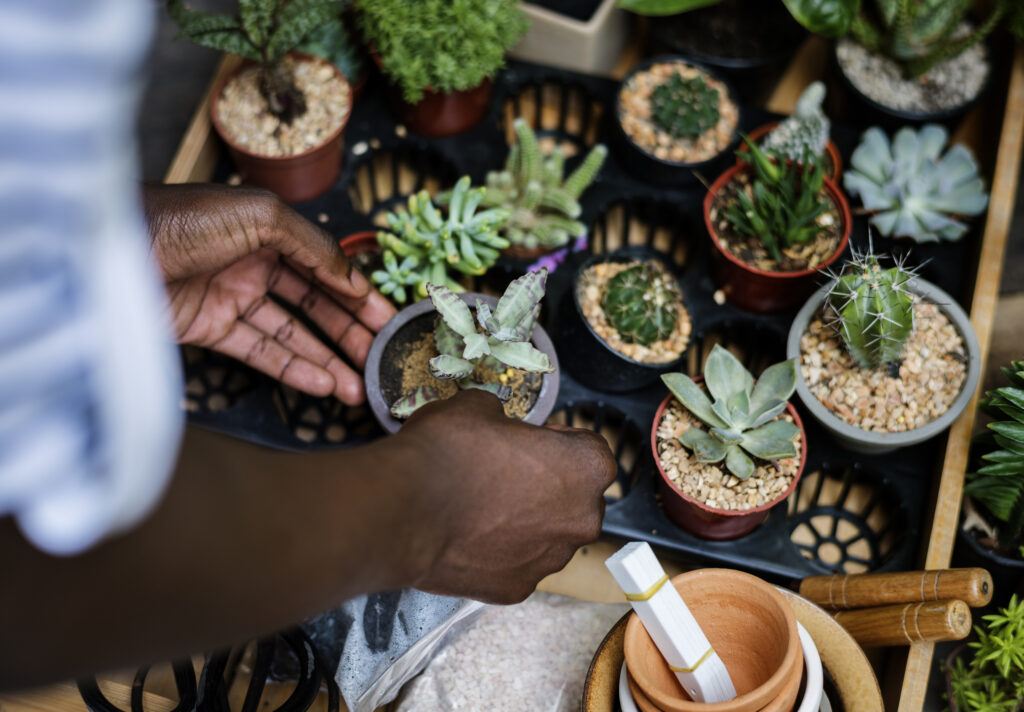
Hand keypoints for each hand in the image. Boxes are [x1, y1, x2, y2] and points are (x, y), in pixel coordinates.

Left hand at [145, 184, 395, 404]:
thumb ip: (313, 246)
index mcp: (268, 229)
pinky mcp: (208, 329)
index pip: (325, 267)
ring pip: (291, 334)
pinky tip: (323, 384)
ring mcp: (230, 297)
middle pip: (314, 304)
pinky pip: (260, 352)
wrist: (109, 251)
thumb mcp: (260, 215)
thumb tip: (354, 279)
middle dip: (350, 332)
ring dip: (327, 360)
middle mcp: (252, 262)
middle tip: (382, 359)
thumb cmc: (182, 219)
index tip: (389, 321)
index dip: (359, 294)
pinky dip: (293, 369)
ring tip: (358, 387)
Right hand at [394, 390, 616, 603]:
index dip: (558, 442)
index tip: (532, 442)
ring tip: (481, 509)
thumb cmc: (448, 451)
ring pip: (547, 536)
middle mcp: (582, 518)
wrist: (405, 509)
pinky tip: (468, 537)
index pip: (590, 450)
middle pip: (575, 499)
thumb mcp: (477, 407)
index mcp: (587, 466)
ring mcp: (549, 560)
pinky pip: (515, 565)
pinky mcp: (517, 589)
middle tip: (507, 476)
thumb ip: (501, 417)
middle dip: (548, 487)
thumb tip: (494, 424)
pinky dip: (499, 554)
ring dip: (525, 522)